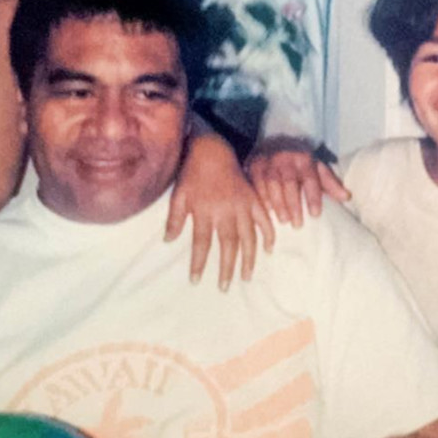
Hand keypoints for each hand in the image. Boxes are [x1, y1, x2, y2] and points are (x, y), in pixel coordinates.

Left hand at [166, 133, 274, 289]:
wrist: (213, 150)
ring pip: (248, 237)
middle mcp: (225, 211)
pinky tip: (268, 249)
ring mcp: (242, 205)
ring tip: (247, 276)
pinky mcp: (254, 199)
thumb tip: (169, 241)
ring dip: (249, 259)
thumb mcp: (178, 194)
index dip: (199, 263)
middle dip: (226, 268)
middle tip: (225, 287)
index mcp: (205, 211)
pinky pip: (264, 220)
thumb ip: (174, 218)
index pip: (202, 243)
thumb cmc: (192, 173)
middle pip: (228, 245)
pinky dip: (268, 235)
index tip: (196, 281)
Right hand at [246, 135, 349, 227]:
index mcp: (304, 159)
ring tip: (284, 221)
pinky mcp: (254, 166)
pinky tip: (267, 211)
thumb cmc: (300, 162)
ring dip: (278, 204)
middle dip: (294, 204)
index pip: (310, 178)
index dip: (313, 196)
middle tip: (298, 224)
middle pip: (289, 183)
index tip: (315, 215)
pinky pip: (256, 184)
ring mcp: (268, 161)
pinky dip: (261, 198)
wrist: (276, 142)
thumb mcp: (317, 168)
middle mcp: (286, 159)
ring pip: (272, 184)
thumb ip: (330, 183)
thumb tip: (347, 197)